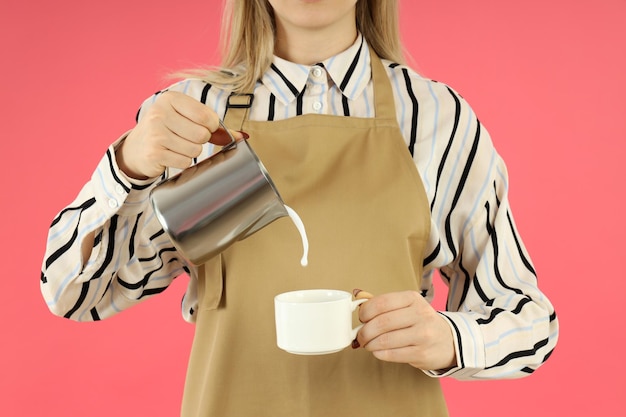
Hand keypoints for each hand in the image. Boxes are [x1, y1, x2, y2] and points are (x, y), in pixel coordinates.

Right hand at [116, 91, 242, 179]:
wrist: (137, 147)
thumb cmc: (168, 130)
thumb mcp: (187, 120)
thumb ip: (215, 127)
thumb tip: (242, 137)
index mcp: (171, 99)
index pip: (207, 116)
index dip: (211, 127)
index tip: (203, 128)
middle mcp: (160, 113)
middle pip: (202, 134)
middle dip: (201, 141)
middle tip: (188, 139)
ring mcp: (155, 133)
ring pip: (195, 149)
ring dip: (192, 152)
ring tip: (178, 147)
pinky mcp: (154, 153)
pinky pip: (185, 162)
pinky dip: (183, 162)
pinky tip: (172, 155)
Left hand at [355, 290, 456, 371]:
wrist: (449, 341)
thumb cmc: (421, 322)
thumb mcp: (407, 306)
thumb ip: (383, 303)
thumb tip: (357, 295)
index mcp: (413, 298)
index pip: (381, 302)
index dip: (365, 311)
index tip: (361, 318)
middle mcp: (420, 314)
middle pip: (381, 323)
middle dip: (365, 331)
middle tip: (360, 336)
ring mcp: (423, 335)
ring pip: (385, 340)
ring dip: (370, 344)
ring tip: (368, 344)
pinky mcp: (422, 353)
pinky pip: (392, 354)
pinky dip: (379, 353)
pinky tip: (377, 351)